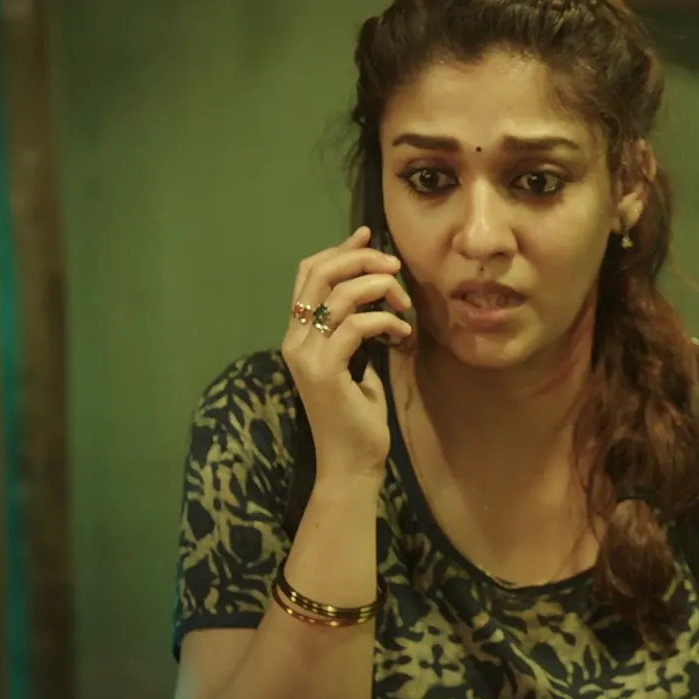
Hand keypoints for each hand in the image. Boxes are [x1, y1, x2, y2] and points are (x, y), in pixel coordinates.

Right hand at [280, 227, 413, 477]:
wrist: (351, 463)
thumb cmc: (357, 415)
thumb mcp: (357, 360)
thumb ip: (356, 327)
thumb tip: (376, 290)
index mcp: (299, 334)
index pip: (308, 274)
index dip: (338, 250)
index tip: (368, 235)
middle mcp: (294, 340)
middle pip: (317, 274)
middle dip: (360, 259)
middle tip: (394, 265)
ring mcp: (306, 355)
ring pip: (339, 296)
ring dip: (379, 289)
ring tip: (404, 304)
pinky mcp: (324, 371)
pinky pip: (356, 326)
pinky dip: (385, 321)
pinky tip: (402, 333)